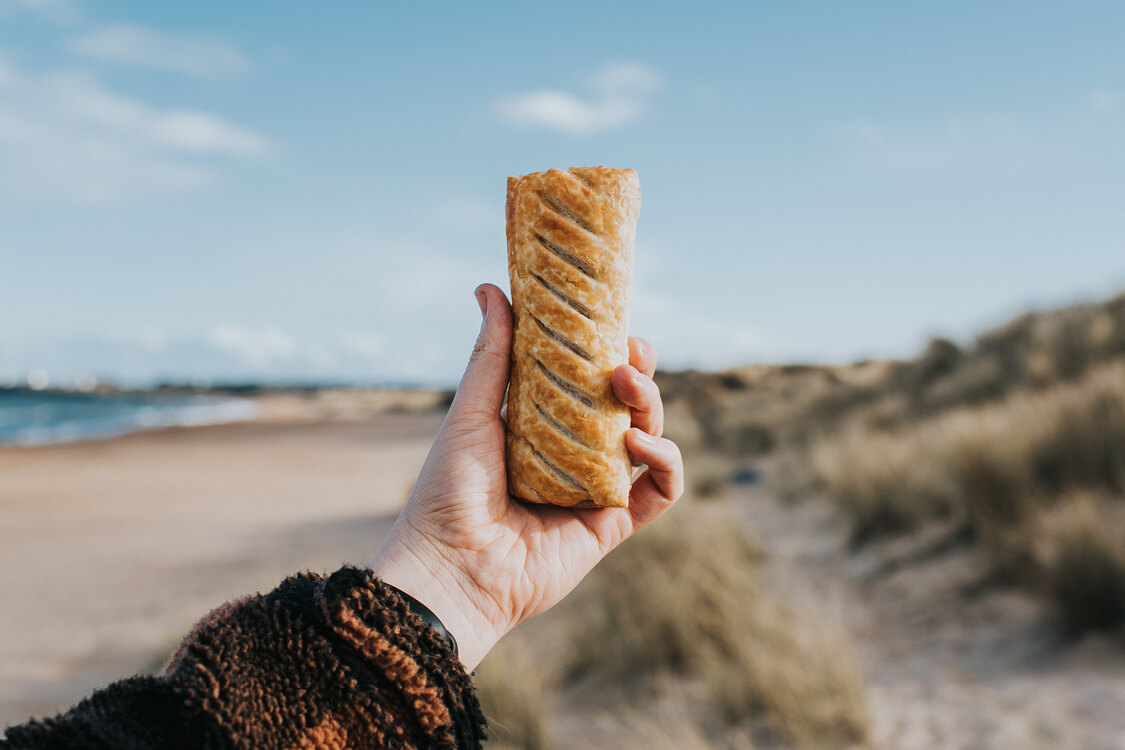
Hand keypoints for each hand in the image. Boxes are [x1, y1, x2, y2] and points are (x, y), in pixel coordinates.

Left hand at [367, 283, 683, 668]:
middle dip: (638, 376)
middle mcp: (574, 456)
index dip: (610, 353)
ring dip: (651, 409)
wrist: (451, 566)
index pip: (590, 383)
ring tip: (627, 392)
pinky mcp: (613, 525)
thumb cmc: (449, 489)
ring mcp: (597, 490)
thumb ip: (492, 353)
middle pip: (626, 408)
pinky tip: (640, 446)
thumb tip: (489, 286)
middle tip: (628, 356)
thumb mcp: (472, 411)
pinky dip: (665, 464)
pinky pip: (662, 492)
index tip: (616, 327)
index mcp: (542, 427)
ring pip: (650, 440)